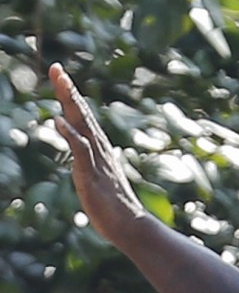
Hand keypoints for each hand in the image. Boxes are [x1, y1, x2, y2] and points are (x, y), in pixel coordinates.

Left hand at [49, 63, 146, 243]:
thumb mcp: (98, 178)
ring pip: (81, 123)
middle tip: (56, 68)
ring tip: (59, 82)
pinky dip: (70, 133)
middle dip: (68, 90)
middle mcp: (98, 147)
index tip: (60, 76)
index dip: (71, 96)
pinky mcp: (91, 172)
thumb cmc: (113, 206)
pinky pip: (80, 149)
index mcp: (97, 147)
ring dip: (69, 102)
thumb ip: (92, 163)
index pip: (82, 115)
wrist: (128, 224)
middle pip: (81, 112)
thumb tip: (90, 154)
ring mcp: (96, 158)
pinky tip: (58, 121)